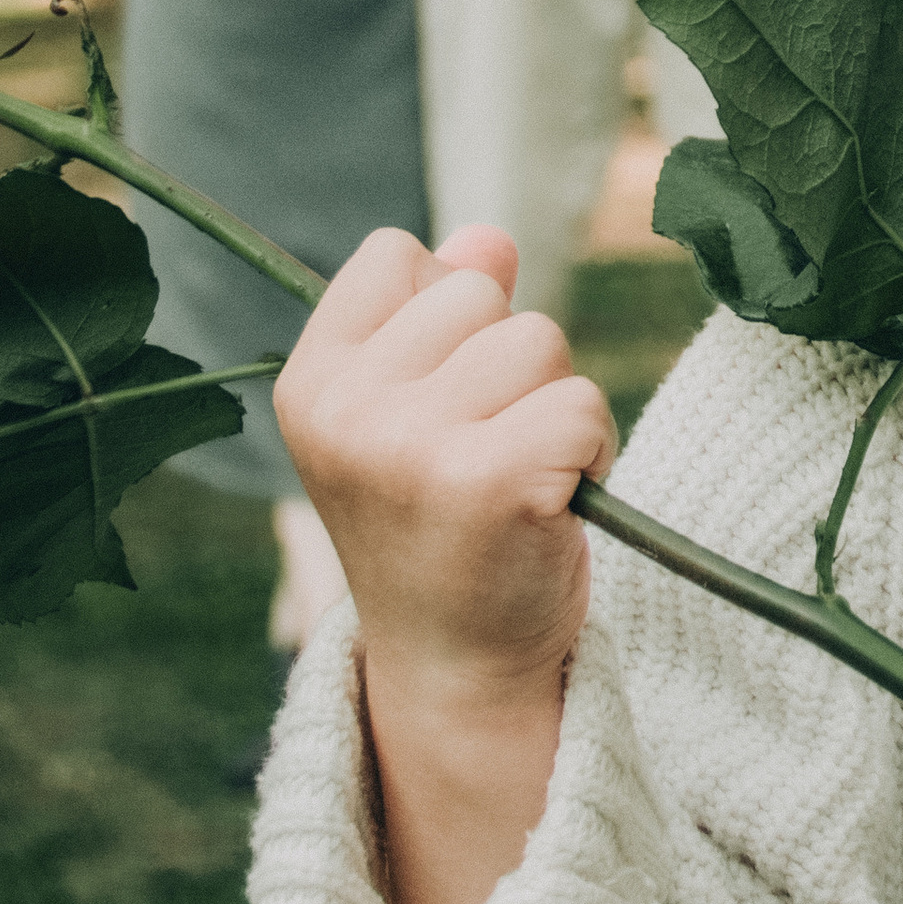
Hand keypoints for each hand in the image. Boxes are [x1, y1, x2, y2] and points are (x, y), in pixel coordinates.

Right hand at [276, 225, 614, 709]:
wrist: (456, 667)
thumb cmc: (440, 529)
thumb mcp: (412, 412)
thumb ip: (438, 315)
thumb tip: (487, 236)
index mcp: (311, 383)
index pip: (396, 255)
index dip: (444, 312)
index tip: (439, 398)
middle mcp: (348, 412)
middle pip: (481, 295)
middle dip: (508, 363)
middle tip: (483, 453)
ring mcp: (414, 447)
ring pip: (539, 342)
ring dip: (555, 406)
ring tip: (518, 480)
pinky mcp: (492, 481)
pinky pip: (583, 403)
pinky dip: (591, 449)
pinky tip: (552, 507)